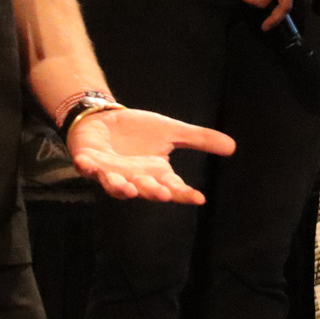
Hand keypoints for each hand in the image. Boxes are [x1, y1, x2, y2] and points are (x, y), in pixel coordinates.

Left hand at [65, 106, 235, 204]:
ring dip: (119, 187)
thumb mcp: (171, 131)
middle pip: (145, 189)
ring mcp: (110, 172)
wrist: (105, 120)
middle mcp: (134, 178)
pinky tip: (86, 164)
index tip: (198, 198)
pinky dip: (86, 167)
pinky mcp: (90, 161)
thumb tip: (232, 146)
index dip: (184, 194)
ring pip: (115, 185)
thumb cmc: (138, 130)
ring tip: (127, 187)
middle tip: (163, 192)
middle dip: (152, 191)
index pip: (173, 187)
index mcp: (155, 173)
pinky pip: (87, 167)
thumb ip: (199, 139)